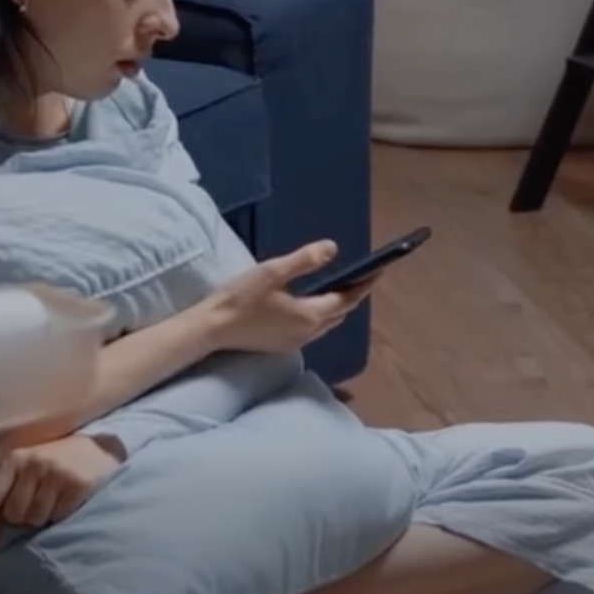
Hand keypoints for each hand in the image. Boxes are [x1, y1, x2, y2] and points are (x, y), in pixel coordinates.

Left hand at [0, 435, 121, 548]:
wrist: (98, 451)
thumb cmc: (54, 462)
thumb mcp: (24, 467)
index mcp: (14, 460)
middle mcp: (32, 464)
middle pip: (13, 515)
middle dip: (22, 519)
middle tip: (36, 507)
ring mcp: (55, 473)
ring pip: (36, 519)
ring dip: (42, 519)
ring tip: (53, 503)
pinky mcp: (76, 484)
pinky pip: (58, 517)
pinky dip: (61, 516)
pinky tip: (67, 502)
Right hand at [199, 240, 375, 355]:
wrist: (214, 328)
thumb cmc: (241, 297)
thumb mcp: (273, 271)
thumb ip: (305, 260)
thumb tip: (333, 248)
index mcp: (311, 314)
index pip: (348, 298)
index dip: (365, 284)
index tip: (379, 269)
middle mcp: (310, 332)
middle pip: (341, 312)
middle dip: (354, 294)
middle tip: (364, 275)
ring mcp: (297, 341)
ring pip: (328, 323)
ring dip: (338, 306)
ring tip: (342, 286)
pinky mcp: (285, 345)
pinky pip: (314, 329)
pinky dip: (322, 315)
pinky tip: (314, 303)